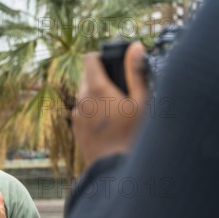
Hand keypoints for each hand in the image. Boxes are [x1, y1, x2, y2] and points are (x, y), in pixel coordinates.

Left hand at [71, 42, 148, 167]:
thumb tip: (135, 48)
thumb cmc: (132, 136)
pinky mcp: (76, 129)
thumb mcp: (142, 103)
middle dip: (101, 76)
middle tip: (121, 86)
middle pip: (86, 76)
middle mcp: (81, 100)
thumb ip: (136, 73)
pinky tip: (110, 121)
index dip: (102, 56)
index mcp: (96, 89)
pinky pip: (82, 111)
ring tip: (117, 106)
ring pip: (83, 95)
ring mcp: (76, 116)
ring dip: (96, 94)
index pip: (89, 59)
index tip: (114, 63)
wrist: (114, 170)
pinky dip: (93, 110)